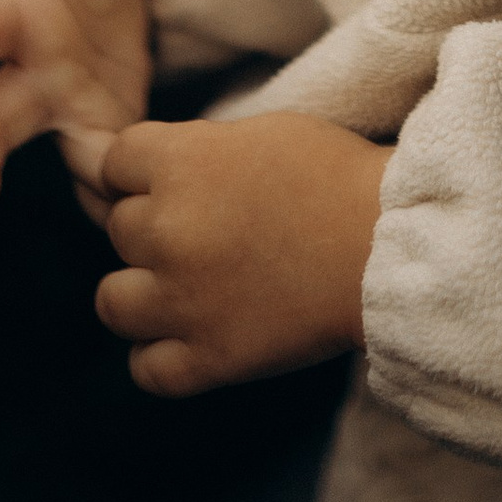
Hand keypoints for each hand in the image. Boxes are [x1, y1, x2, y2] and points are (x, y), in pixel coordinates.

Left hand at [87, 114, 389, 397]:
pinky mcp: (208, 358)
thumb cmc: (337, 179)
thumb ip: (198, 152)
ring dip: (141, 293)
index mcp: (180, 163)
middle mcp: (167, 231)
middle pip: (117, 228)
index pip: (114, 163)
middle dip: (153, 227)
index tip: (174, 181)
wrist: (389, 248)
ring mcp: (182, 300)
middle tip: (204, 232)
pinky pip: (145, 368)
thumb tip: (164, 173)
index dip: (142, 171)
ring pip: (111, 301)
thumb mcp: (261, 133)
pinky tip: (190, 337)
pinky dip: (160, 357)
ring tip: (181, 288)